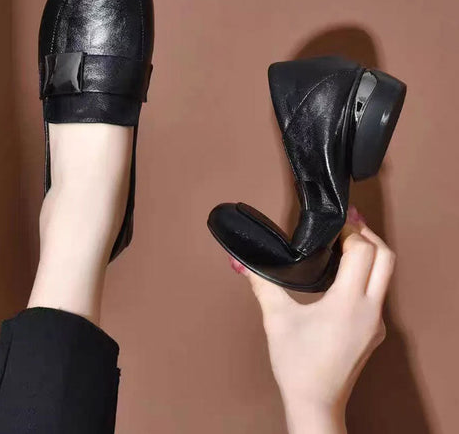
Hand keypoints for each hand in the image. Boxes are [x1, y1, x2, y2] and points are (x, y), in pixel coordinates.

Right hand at [231, 207, 394, 433]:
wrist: (315, 403)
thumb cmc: (297, 365)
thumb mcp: (276, 319)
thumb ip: (261, 284)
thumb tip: (241, 263)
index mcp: (348, 303)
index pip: (364, 252)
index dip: (351, 232)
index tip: (334, 226)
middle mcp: (369, 310)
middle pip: (386, 258)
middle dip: (369, 235)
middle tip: (347, 224)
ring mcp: (375, 322)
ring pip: (386, 275)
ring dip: (371, 253)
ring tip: (347, 242)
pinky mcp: (373, 331)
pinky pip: (378, 292)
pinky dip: (367, 274)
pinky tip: (345, 274)